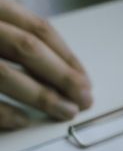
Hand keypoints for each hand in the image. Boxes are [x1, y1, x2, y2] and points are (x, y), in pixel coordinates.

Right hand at [0, 0, 91, 128]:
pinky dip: (4, 111)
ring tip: (65, 112)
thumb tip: (61, 69)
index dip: (67, 56)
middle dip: (61, 76)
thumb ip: (16, 36)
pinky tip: (24, 121)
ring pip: (4, 73)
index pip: (38, 29)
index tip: (86, 80)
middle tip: (85, 100)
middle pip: (27, 48)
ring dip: (40, 96)